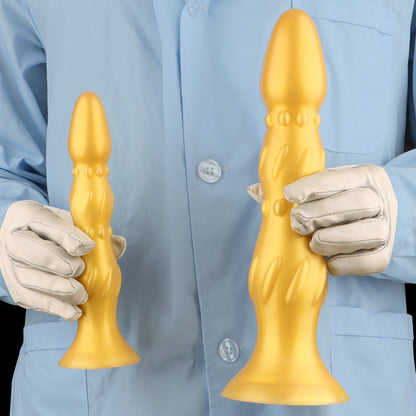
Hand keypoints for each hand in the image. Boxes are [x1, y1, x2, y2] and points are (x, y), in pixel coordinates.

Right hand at [0, 200, 126, 319]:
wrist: (30, 239)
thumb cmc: (56, 229)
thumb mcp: (72, 222)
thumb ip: (94, 232)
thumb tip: (118, 244)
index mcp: (28, 214)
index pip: (44, 222)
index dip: (67, 236)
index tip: (89, 246)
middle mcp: (12, 238)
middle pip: (28, 249)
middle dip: (57, 262)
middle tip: (80, 270)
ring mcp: (9, 263)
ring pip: (27, 278)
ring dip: (57, 289)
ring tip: (82, 295)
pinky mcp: (15, 286)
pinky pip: (30, 298)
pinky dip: (53, 307)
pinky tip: (73, 311)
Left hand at [247, 164, 397, 275]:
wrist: (374, 218)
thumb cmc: (337, 200)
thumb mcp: (322, 188)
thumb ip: (292, 191)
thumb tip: (255, 191)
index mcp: (364, 176)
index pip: (341, 178)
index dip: (314, 186)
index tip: (289, 194)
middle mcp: (382, 199)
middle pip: (357, 204)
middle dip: (320, 214)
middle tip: (296, 223)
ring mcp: (387, 228)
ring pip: (367, 233)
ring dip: (333, 240)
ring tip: (313, 243)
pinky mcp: (385, 254)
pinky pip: (370, 262)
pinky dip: (345, 264)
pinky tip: (328, 261)